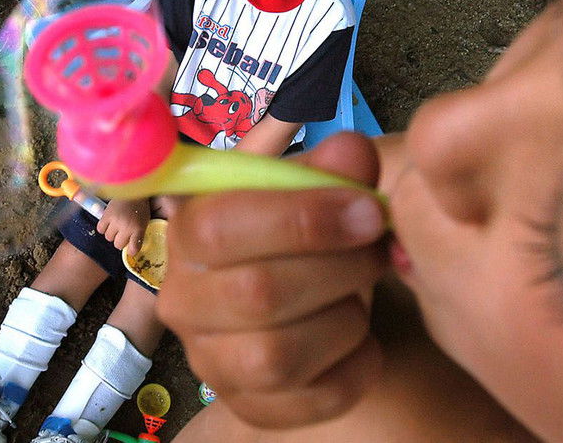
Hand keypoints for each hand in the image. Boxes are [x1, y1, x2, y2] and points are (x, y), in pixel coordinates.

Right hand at [97, 197, 149, 255]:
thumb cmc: (140, 207)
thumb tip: (132, 250)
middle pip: (118, 245)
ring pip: (108, 237)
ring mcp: (115, 221)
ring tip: (116, 226)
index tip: (130, 247)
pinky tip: (108, 224)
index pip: (132, 249)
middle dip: (120, 240)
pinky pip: (100, 229)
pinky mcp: (106, 215)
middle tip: (123, 233)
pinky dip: (103, 228)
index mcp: (138, 229)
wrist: (132, 190)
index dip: (130, 250)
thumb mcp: (144, 222)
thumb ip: (138, 236)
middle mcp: (126, 227)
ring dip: (112, 234)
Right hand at [156, 132, 389, 428]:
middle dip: (338, 269)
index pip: (222, 226)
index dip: (302, 219)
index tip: (369, 211)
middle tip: (379, 252)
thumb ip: (334, 167)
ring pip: (277, 355)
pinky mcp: (250, 407)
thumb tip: (349, 155)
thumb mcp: (317, 189)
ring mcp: (210, 361)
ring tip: (362, 297)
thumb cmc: (303, 235)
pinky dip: (356, 367)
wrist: (309, 300)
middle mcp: (183, 300)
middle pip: (257, 293)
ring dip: (345, 320)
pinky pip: (312, 398)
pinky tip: (363, 340)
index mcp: (188, 230)